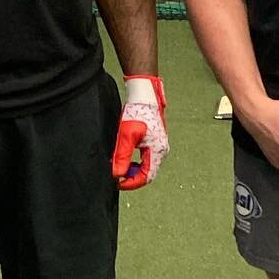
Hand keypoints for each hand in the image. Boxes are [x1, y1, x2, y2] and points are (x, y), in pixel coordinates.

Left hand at [112, 75, 168, 189]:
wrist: (145, 95)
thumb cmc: (137, 112)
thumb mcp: (126, 136)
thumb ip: (122, 156)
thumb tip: (117, 173)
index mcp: (157, 151)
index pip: (146, 176)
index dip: (131, 183)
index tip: (118, 183)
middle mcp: (161, 150)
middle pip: (147, 173)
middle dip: (131, 176)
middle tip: (117, 175)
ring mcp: (159, 145)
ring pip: (146, 165)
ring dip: (133, 168)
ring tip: (120, 165)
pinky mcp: (156, 141)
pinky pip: (146, 157)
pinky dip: (136, 161)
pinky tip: (126, 157)